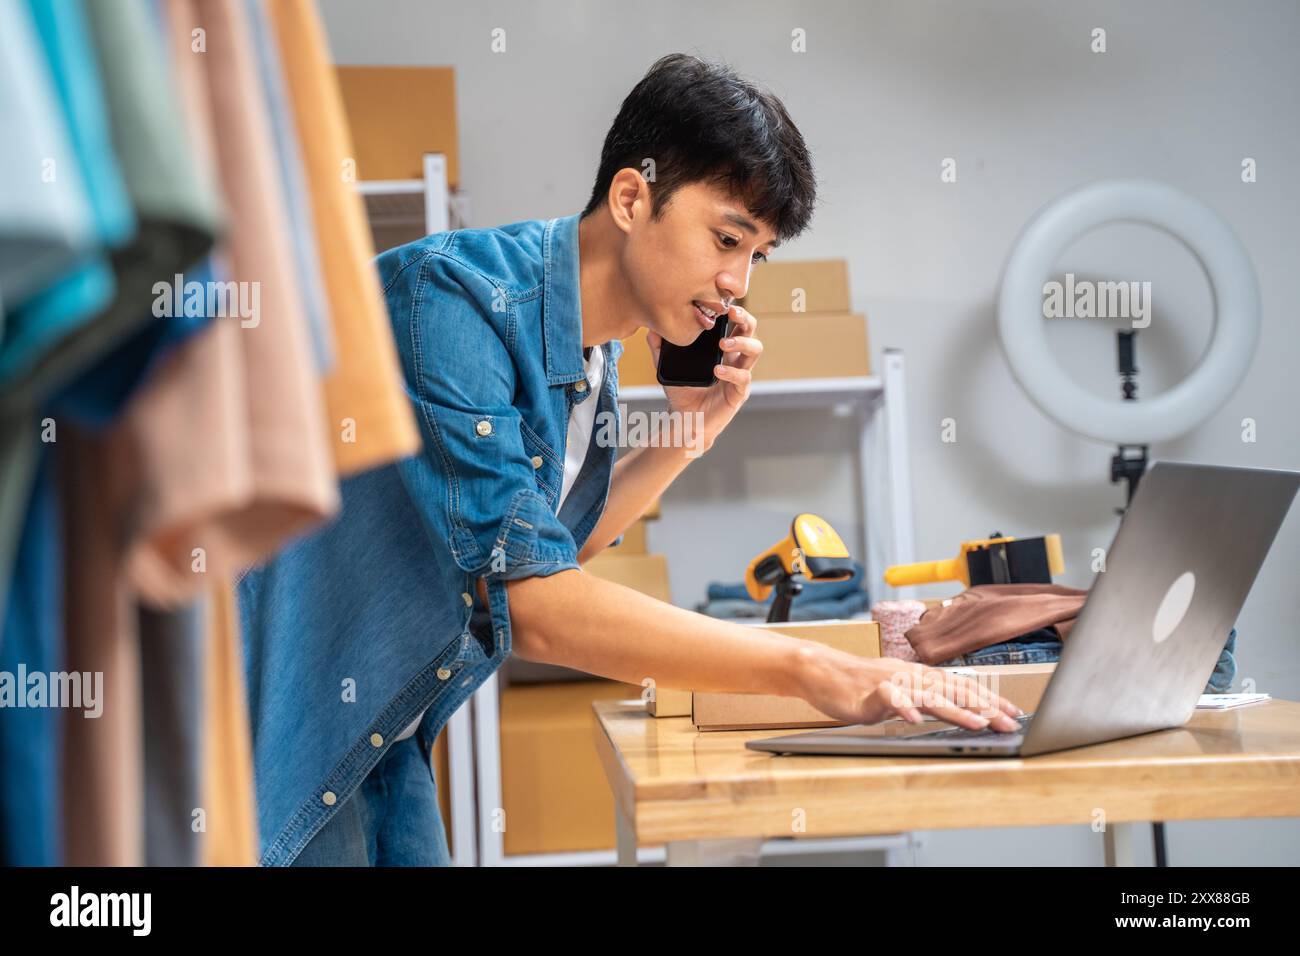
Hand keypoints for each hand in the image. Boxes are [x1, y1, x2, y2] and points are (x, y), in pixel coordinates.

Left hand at [645, 305, 761, 452]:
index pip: (733, 322)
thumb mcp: (667, 366)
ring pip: (755, 350)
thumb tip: (651, 329)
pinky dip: (732, 372)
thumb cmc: (682, 391)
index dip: (732, 309)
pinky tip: (718, 370)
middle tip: (732, 313)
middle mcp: (734, 357)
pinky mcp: (739, 392)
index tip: (721, 301)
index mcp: (721, 347)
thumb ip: (659, 348)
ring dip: (741, 342)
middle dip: (744, 318)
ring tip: (723, 344)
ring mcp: (739, 373)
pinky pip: (744, 378)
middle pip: (750, 330)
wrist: (686, 420)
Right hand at [796, 644, 1024, 730]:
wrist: (820, 670)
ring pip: (928, 694)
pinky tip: (914, 720)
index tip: (1012, 712)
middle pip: (953, 688)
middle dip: (984, 706)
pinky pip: (889, 698)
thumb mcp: (897, 689)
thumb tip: (953, 705)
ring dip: (955, 709)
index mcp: (919, 675)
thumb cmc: (857, 683)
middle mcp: (910, 675)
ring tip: (977, 723)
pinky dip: (903, 708)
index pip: (961, 684)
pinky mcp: (869, 692)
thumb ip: (921, 696)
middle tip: (1009, 723)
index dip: (988, 697)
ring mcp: (891, 681)